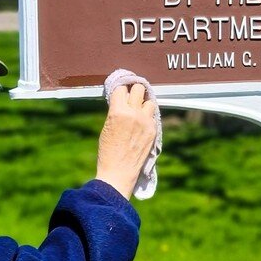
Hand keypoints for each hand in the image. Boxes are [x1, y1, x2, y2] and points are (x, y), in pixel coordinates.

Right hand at [96, 83, 157, 199]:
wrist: (119, 171)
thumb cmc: (108, 150)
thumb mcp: (107, 126)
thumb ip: (116, 111)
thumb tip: (122, 98)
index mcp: (118, 112)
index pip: (122, 89)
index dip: (120, 91)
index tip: (121, 93)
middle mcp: (134, 114)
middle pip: (139, 89)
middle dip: (134, 91)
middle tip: (131, 97)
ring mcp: (145, 122)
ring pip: (149, 101)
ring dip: (143, 104)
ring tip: (138, 111)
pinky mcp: (153, 130)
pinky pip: (152, 116)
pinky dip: (147, 117)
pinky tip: (141, 124)